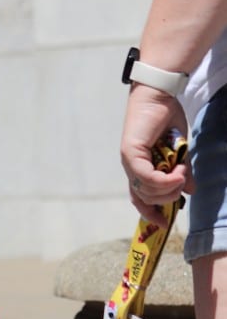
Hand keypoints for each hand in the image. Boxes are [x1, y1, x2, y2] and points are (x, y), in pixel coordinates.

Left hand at [121, 84, 192, 222]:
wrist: (160, 95)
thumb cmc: (167, 119)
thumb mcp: (179, 152)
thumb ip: (182, 172)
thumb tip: (189, 192)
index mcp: (140, 169)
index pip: (141, 199)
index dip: (151, 213)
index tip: (165, 224)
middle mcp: (131, 168)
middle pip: (145, 198)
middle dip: (166, 199)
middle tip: (182, 187)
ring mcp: (129, 161)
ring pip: (147, 190)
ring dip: (168, 188)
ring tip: (182, 176)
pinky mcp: (130, 153)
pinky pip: (146, 177)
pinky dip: (163, 179)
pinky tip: (178, 173)